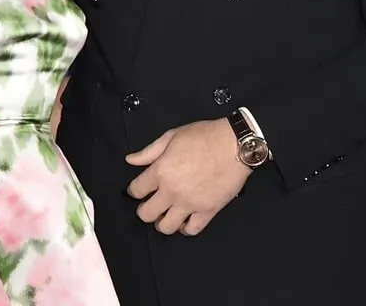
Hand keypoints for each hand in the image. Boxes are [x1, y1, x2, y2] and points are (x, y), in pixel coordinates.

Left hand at [125, 118, 249, 235]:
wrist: (234, 144)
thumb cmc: (206, 137)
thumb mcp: (172, 136)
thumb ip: (149, 151)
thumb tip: (131, 159)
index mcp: (161, 171)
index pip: (136, 190)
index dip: (133, 190)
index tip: (138, 190)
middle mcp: (172, 191)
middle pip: (146, 214)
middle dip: (144, 210)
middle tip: (149, 204)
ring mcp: (190, 203)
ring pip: (166, 227)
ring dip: (162, 222)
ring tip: (165, 214)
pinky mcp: (207, 211)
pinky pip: (192, 230)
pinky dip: (185, 228)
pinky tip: (184, 220)